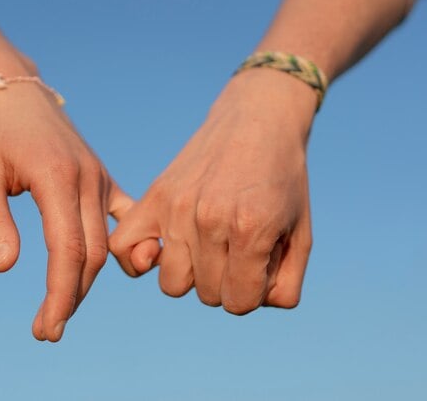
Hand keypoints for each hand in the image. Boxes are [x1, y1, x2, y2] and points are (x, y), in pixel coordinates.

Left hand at [0, 67, 131, 341]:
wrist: (16, 93)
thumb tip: (4, 268)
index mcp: (58, 177)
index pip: (67, 249)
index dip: (60, 294)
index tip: (46, 328)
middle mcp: (88, 179)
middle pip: (91, 253)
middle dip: (70, 297)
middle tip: (46, 331)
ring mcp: (100, 178)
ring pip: (105, 242)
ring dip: (87, 280)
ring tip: (63, 309)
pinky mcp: (102, 179)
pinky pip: (125, 217)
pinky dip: (125, 247)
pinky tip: (124, 272)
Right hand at [109, 69, 316, 313]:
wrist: (257, 121)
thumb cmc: (283, 180)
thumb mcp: (302, 234)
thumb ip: (285, 286)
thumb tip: (245, 305)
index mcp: (252, 229)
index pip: (240, 303)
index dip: (253, 290)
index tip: (260, 263)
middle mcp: (210, 220)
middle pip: (209, 295)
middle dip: (228, 280)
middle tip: (238, 246)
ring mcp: (177, 207)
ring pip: (173, 283)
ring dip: (193, 273)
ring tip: (207, 245)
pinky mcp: (155, 196)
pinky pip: (124, 248)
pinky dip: (138, 260)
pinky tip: (160, 249)